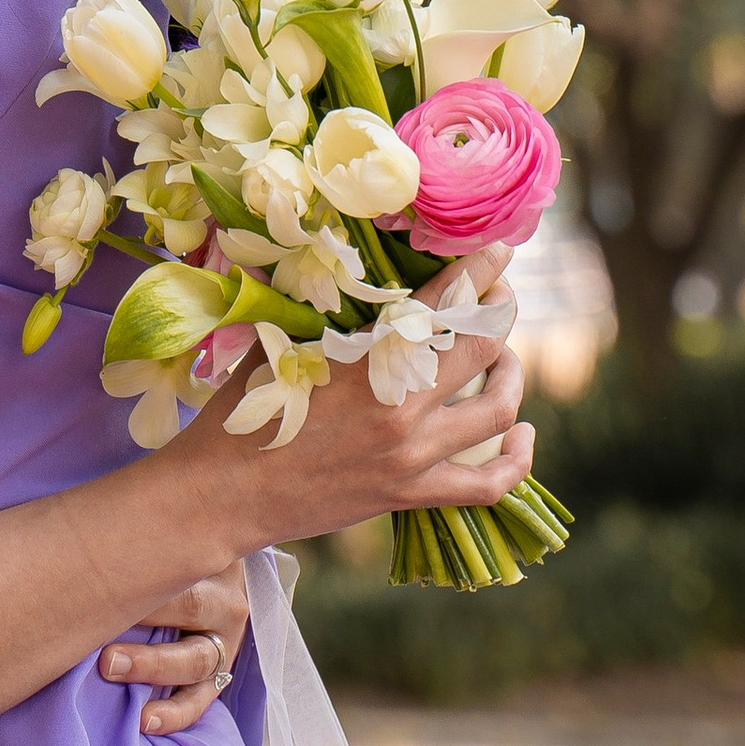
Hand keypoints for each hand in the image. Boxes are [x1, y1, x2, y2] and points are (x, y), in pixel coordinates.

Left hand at [97, 552, 250, 737]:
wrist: (193, 578)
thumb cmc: (150, 550)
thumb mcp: (153, 534)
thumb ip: (131, 534)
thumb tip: (68, 527)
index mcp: (209, 551)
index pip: (183, 553)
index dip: (144, 561)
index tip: (97, 566)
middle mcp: (224, 594)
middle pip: (191, 604)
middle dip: (144, 614)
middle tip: (98, 616)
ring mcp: (225, 637)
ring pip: (198, 657)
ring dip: (152, 665)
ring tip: (109, 666)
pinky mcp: (220, 671)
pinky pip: (201, 698)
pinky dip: (174, 712)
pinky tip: (144, 720)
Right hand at [148, 257, 536, 555]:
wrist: (221, 494)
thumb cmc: (240, 414)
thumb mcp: (275, 345)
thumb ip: (313, 305)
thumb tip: (327, 257)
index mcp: (365, 359)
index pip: (441, 304)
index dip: (478, 271)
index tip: (499, 250)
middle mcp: (399, 405)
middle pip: (482, 347)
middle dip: (500, 312)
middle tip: (499, 297)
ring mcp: (410, 454)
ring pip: (497, 411)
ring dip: (511, 376)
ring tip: (504, 360)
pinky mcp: (410, 494)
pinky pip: (488, 484)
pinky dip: (518, 460)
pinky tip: (523, 436)